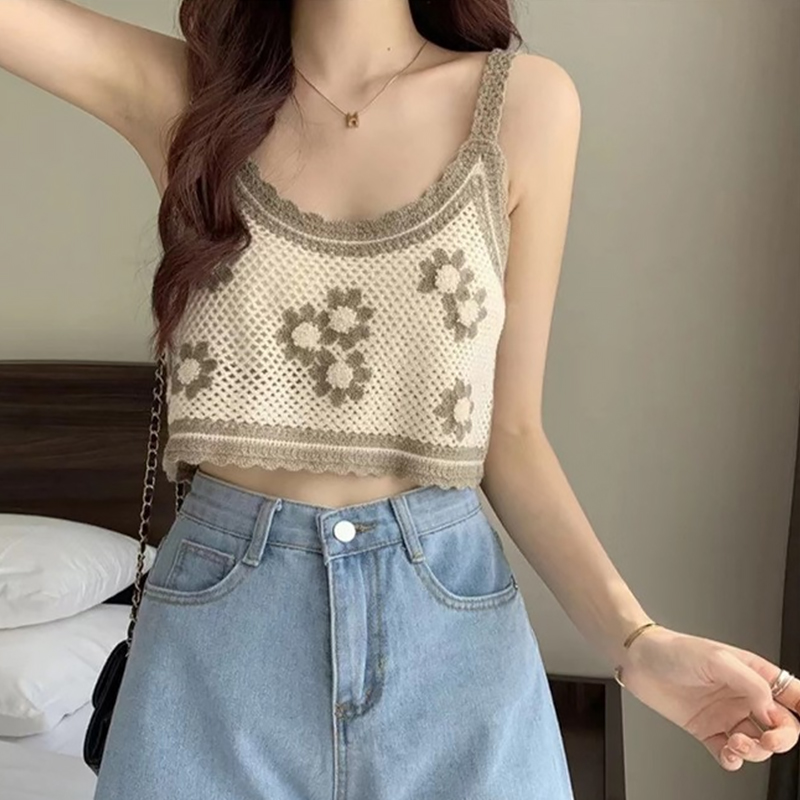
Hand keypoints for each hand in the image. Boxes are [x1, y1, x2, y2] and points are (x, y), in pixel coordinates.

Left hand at [618, 625, 799, 769]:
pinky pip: (730, 754)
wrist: (638, 660)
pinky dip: (733, 760)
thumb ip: (750, 684)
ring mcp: (726, 715)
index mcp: (753, 674)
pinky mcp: (707, 730)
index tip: (797, 720)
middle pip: (781, 727)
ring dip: (754, 751)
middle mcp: (743, 697)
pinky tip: (727, 754)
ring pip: (758, 745)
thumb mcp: (717, 658)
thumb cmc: (673, 650)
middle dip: (781, 739)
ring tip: (736, 743)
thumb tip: (771, 710)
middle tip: (768, 740)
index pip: (791, 695)